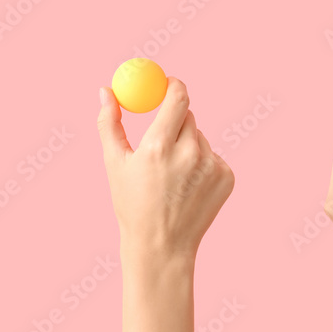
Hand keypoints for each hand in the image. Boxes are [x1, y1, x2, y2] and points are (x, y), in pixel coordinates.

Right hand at [97, 78, 234, 261]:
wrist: (162, 247)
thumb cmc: (132, 204)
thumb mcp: (114, 163)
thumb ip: (109, 122)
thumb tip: (106, 90)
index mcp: (159, 147)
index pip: (177, 97)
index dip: (173, 86)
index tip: (166, 84)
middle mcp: (189, 153)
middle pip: (188, 115)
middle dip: (175, 119)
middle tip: (163, 135)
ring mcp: (212, 166)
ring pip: (199, 136)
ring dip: (187, 143)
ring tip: (172, 174)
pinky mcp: (227, 177)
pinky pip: (212, 155)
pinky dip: (201, 162)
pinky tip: (187, 186)